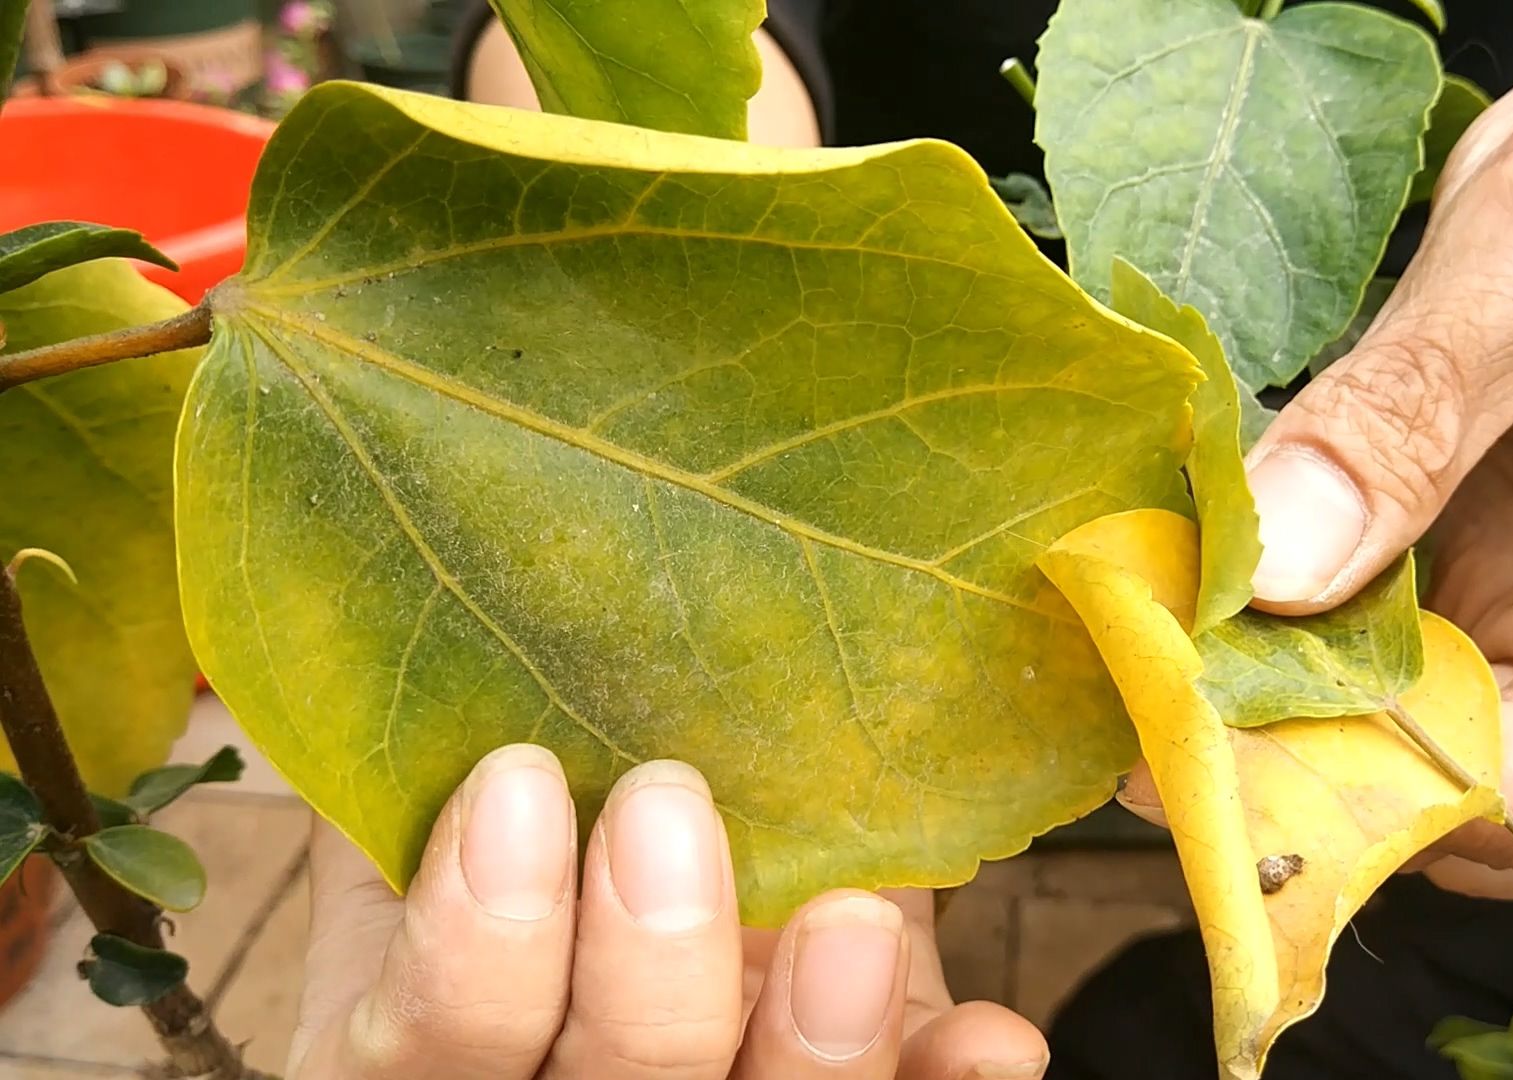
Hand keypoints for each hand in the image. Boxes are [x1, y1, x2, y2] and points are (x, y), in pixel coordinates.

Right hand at [288, 747, 1045, 1078]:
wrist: (643, 894)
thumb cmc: (532, 828)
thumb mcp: (443, 802)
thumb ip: (416, 745)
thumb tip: (388, 597)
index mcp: (441, 1040)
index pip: (428, 1046)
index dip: (469, 949)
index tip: (517, 782)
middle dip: (645, 970)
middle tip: (668, 809)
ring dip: (805, 1040)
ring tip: (850, 922)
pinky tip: (987, 1034)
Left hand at [1129, 14, 1512, 909]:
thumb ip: (1414, 410)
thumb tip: (1277, 575)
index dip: (1362, 796)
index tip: (1199, 747)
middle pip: (1446, 782)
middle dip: (1295, 766)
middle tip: (1146, 708)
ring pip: (1387, 724)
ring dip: (1267, 707)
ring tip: (1151, 651)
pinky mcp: (1463, 552)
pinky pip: (1359, 634)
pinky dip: (1273, 629)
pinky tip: (1193, 591)